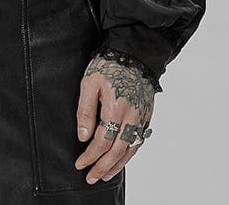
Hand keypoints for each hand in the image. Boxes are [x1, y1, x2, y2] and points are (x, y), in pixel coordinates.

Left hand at [74, 53, 154, 183]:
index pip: (102, 142)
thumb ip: (86, 111)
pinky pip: (140, 140)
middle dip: (103, 167)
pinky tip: (122, 158)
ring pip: (131, 149)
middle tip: (90, 177)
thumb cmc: (109, 64)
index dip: (90, 156)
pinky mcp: (148, 114)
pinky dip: (130, 154)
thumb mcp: (89, 83)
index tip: (80, 164)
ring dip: (117, 165)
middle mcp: (132, 117)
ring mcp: (142, 117)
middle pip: (117, 151)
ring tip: (105, 175)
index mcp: (116, 109)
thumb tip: (83, 137)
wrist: (135, 51)